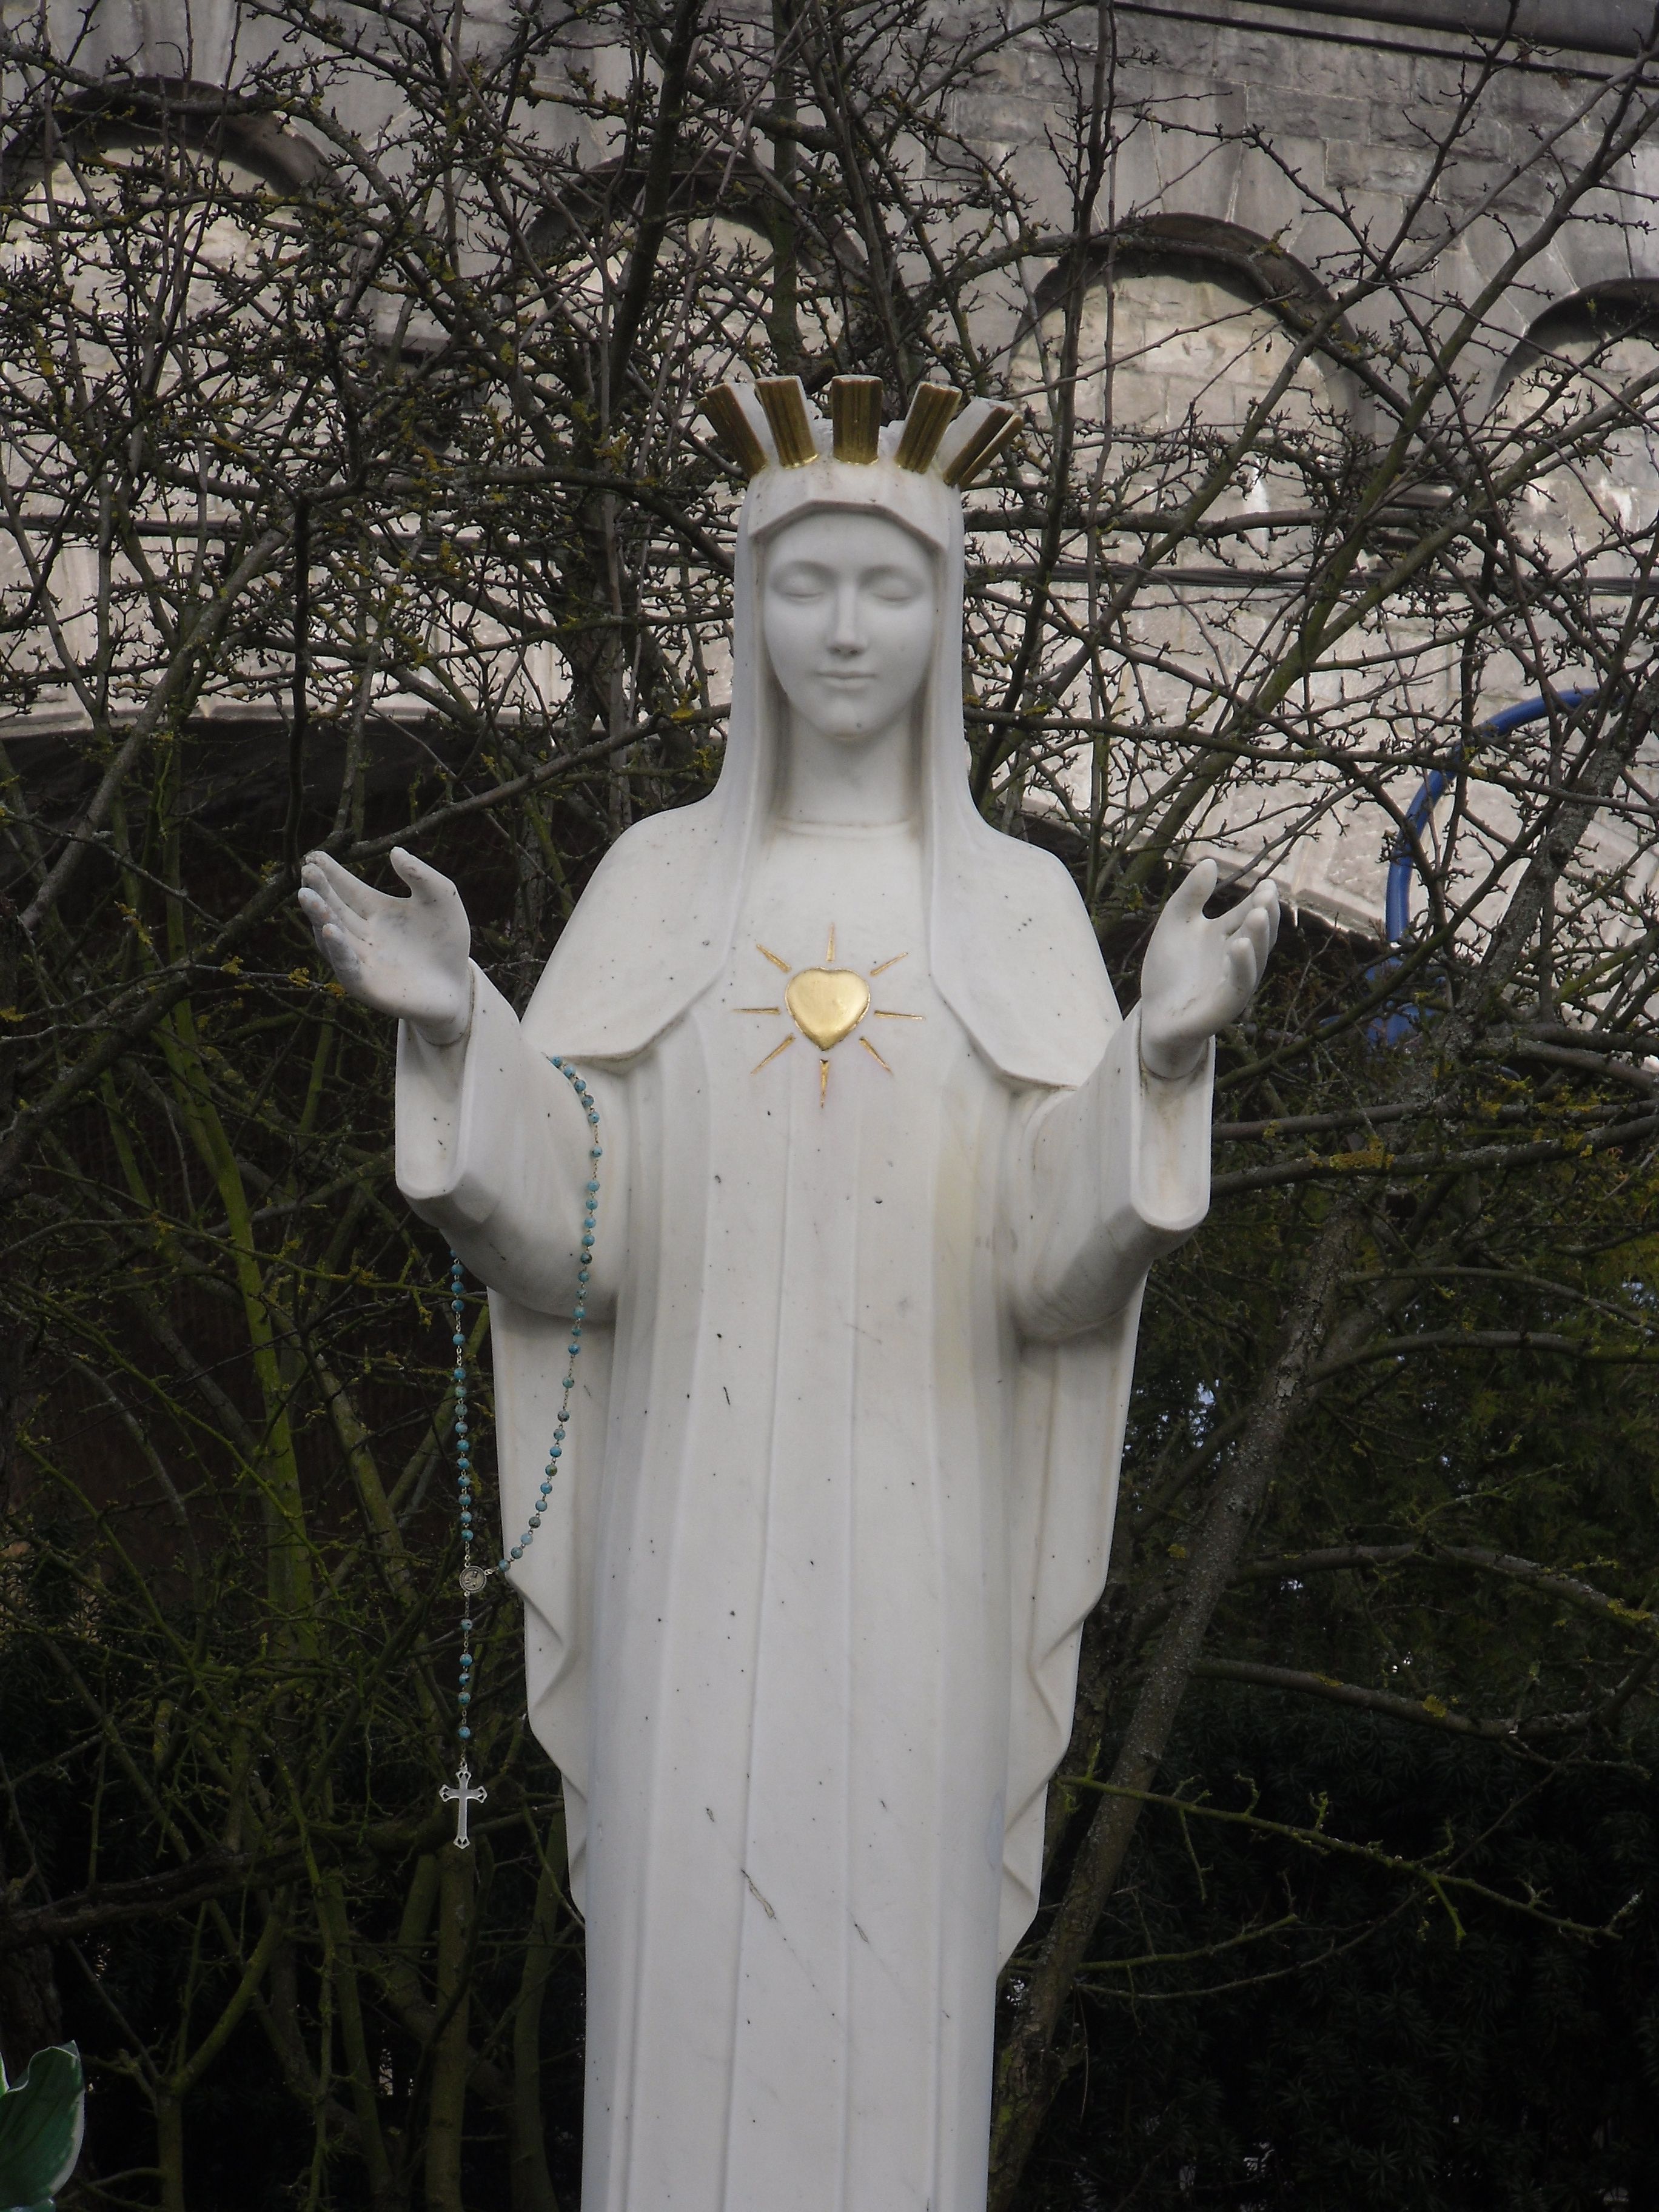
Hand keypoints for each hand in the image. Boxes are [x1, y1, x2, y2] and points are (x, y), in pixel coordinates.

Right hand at [297, 847, 471, 1044]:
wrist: (457, 986)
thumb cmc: (447, 943)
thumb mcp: (442, 900)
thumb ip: (421, 875)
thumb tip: (395, 851)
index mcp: (377, 911)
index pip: (348, 888)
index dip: (331, 873)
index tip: (314, 856)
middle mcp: (363, 934)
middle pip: (336, 909)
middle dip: (320, 890)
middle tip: (307, 870)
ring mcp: (362, 960)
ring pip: (333, 936)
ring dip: (320, 916)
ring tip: (307, 896)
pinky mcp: (366, 985)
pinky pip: (348, 966)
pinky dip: (338, 949)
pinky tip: (330, 930)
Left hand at [1139, 860, 1278, 1080]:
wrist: (1154, 1016)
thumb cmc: (1168, 970)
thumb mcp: (1175, 923)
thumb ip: (1190, 896)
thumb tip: (1210, 862)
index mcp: (1229, 937)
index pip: (1250, 915)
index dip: (1260, 900)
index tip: (1267, 883)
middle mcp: (1237, 959)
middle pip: (1258, 935)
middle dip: (1265, 914)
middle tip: (1269, 892)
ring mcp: (1233, 984)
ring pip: (1253, 959)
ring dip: (1259, 937)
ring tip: (1259, 913)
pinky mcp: (1223, 1007)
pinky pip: (1238, 986)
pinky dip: (1241, 966)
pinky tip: (1239, 945)